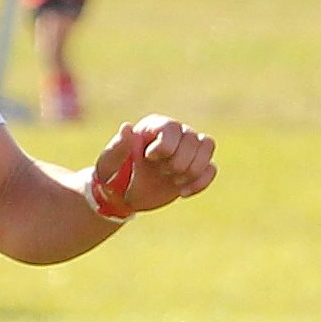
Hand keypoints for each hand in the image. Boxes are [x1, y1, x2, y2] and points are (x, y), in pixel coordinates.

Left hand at [94, 115, 216, 214]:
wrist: (122, 195)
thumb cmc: (112, 174)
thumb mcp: (109, 163)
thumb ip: (117, 147)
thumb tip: (126, 127)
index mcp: (153, 126)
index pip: (172, 128)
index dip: (165, 147)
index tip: (149, 159)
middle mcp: (174, 132)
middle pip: (192, 139)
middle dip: (177, 163)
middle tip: (161, 173)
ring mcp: (187, 149)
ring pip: (207, 146)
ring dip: (192, 170)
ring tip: (173, 181)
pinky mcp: (195, 166)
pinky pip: (211, 168)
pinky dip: (200, 183)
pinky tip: (182, 193)